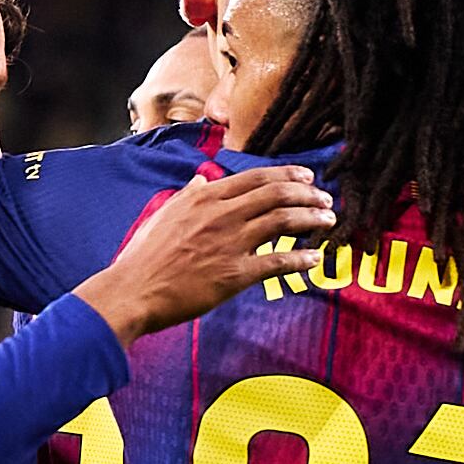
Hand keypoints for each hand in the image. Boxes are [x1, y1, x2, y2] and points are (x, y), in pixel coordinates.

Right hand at [76, 165, 330, 339]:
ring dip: (311, 218)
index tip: (307, 176)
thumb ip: (188, 196)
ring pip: (282, 220)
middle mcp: (221, 214)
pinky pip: (277, 262)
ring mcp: (229, 243)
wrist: (134, 290)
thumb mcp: (165, 214)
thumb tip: (200, 181)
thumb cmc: (145, 256)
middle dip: (308, 193)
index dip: (287, 174)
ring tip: (329, 221)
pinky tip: (315, 260)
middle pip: (276, 194)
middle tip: (326, 199)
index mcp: (206, 198)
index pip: (256, 177)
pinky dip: (301, 259)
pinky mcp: (234, 274)